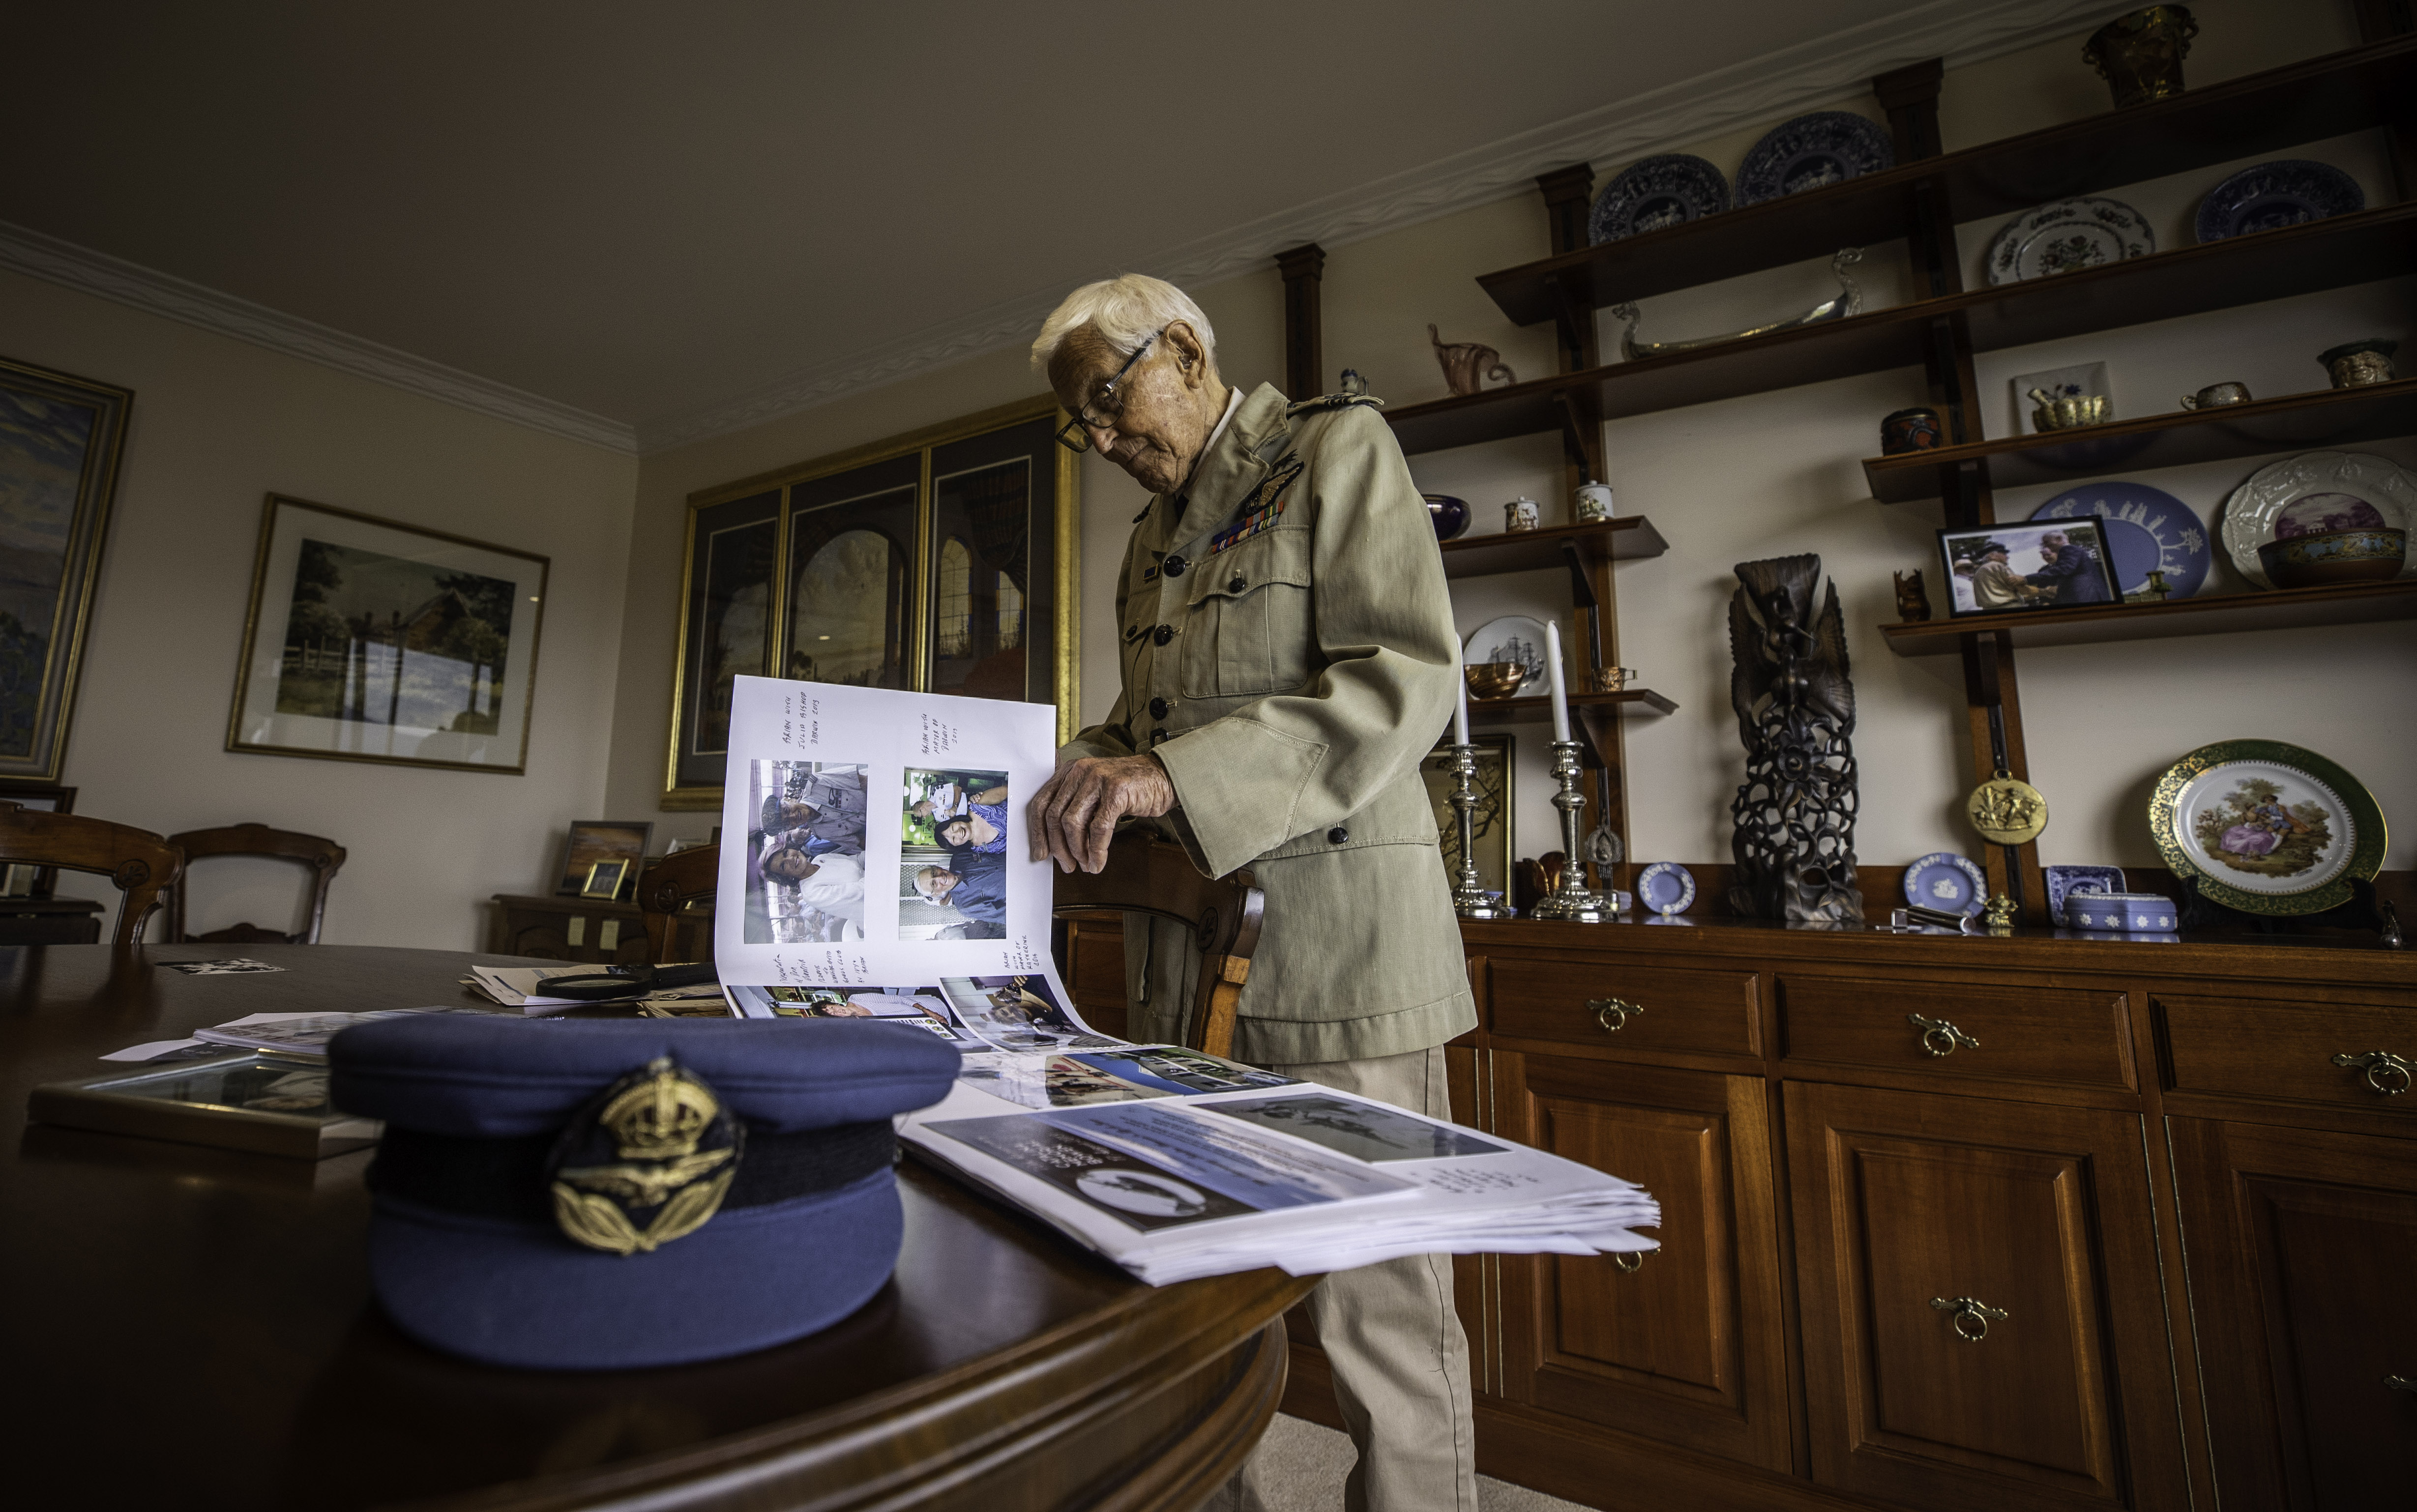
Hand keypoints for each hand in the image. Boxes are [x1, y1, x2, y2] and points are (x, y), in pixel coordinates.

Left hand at [1028, 755, 1175, 872]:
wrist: (1164, 776)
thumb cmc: (1130, 787)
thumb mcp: (1095, 790)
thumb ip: (1076, 807)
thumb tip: (1057, 843)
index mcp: (1070, 771)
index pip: (1041, 802)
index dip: (1037, 832)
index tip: (1040, 853)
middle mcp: (1080, 771)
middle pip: (1054, 816)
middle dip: (1058, 847)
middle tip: (1066, 865)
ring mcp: (1098, 779)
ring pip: (1073, 823)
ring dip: (1076, 850)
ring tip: (1084, 864)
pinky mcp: (1116, 791)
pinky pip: (1099, 828)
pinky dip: (1096, 850)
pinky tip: (1098, 862)